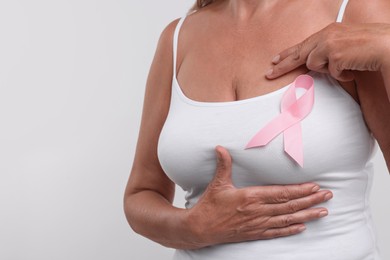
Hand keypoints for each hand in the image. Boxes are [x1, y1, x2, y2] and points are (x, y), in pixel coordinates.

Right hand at [186, 145, 332, 247]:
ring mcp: (258, 224)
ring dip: (307, 215)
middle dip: (310, 201)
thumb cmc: (210, 206)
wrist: (201, 229)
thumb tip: (221, 148)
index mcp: (250, 197)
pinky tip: (303, 227)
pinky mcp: (255, 233)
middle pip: (289, 206)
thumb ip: (223, 165)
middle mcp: (258, 211)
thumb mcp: (217, 183)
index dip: (299, 190)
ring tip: (323, 212)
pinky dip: (291, 230)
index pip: (281, 193)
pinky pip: (277, 232)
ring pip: (287, 220)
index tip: (314, 186)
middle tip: (327, 196)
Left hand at [266, 23, 389, 96]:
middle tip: (268, 74)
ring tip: (346, 65)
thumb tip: (315, 63)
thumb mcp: (345, 45)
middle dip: (282, 66)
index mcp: (328, 31)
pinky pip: (331, 73)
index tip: (275, 60)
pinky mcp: (334, 55)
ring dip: (329, 69)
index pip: (302, 44)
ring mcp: (329, 44)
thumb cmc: (369, 47)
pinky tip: (353, 68)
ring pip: (314, 65)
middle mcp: (326, 35)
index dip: (288, 53)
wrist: (386, 45)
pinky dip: (342, 75)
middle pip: (298, 53)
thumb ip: (329, 51)